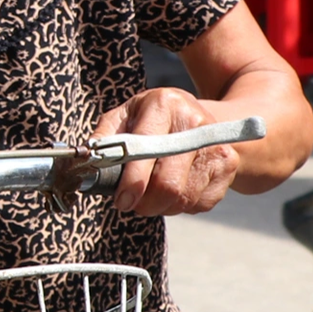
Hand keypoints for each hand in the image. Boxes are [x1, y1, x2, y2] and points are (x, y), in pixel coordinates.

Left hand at [93, 87, 240, 216]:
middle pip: (169, 183)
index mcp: (163, 105)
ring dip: (161, 206)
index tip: (122, 200)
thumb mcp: (124, 117)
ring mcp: (215, 145)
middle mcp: (194, 123)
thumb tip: (85, 160)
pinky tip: (175, 189)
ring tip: (151, 194)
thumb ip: (104, 138)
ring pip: (184, 198)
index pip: (147, 151)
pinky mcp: (227, 166)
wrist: (199, 117)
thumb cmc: (151, 121)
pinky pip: (200, 203)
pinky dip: (182, 206)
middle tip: (132, 204)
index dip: (133, 181)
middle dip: (145, 203)